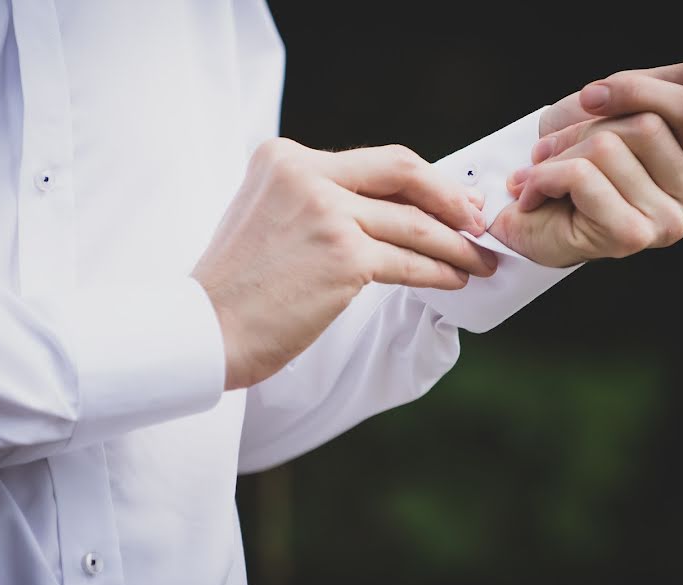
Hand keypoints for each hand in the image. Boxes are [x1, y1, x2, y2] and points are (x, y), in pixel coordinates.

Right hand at [192, 138, 496, 388]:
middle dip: (451, 197)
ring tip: (479, 259)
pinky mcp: (343, 257)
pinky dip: (439, 270)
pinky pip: (409, 261)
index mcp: (285, 157)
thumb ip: (318, 199)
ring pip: (414, 223)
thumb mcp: (268, 214)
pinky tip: (456, 278)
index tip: (451, 198)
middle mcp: (306, 174)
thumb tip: (388, 211)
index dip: (423, 180)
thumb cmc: (237, 284)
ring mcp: (326, 213)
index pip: (375, 161)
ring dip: (455, 243)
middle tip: (479, 221)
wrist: (203, 329)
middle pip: (403, 173)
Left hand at [490, 59, 682, 266]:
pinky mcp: (630, 238)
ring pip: (609, 147)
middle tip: (557, 149)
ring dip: (558, 152)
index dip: (631, 89)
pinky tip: (535, 193)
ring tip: (546, 170)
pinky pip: (582, 175)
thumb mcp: (633, 103)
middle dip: (587, 126)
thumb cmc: (581, 157)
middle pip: (645, 125)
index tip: (592, 98)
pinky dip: (544, 175)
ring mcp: (669, 225)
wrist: (529, 207)